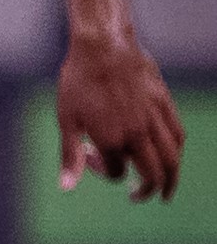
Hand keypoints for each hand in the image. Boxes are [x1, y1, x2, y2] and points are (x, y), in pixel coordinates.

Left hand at [55, 29, 184, 199]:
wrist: (103, 46)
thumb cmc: (78, 82)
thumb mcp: (67, 120)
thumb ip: (70, 156)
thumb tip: (66, 187)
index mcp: (113, 139)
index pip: (116, 172)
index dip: (102, 171)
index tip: (90, 157)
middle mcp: (138, 133)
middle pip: (154, 175)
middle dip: (147, 191)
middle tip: (139, 197)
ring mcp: (154, 119)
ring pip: (173, 158)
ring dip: (171, 178)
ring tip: (165, 189)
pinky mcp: (165, 104)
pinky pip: (177, 135)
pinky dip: (175, 150)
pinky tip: (169, 153)